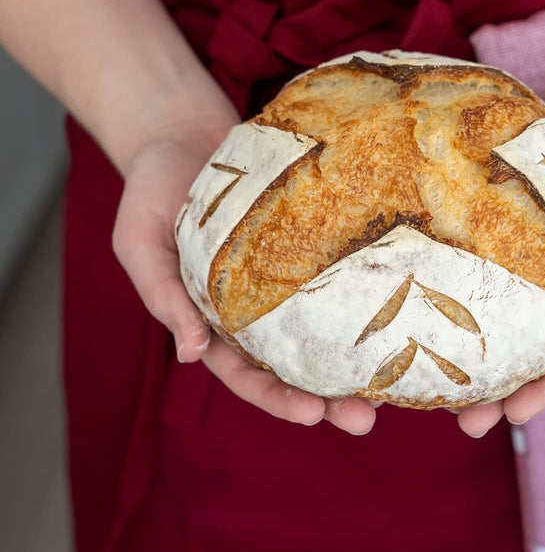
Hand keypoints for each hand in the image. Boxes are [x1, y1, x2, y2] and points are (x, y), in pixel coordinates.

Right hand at [111, 109, 376, 435]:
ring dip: (355, 362)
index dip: (277, 398)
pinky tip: (398, 315)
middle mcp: (254, 310)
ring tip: (391, 387)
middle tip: (364, 420)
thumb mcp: (139, 242)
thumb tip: (190, 353)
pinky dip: (364, 301)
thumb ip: (162, 295)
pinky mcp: (311, 243)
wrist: (184, 132)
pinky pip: (338, 278)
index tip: (313, 414)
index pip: (245, 375)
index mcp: (213, 321)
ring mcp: (285, 280)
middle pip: (295, 365)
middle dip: (328, 399)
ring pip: (324, 330)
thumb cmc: (152, 190)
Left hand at [456, 106, 544, 437]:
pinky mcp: (508, 235)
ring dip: (472, 355)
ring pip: (500, 321)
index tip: (514, 416)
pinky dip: (457, 293)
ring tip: (433, 387)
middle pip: (531, 353)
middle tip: (464, 423)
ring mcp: (534, 268)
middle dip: (500, 391)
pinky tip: (422, 309)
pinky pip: (481, 269)